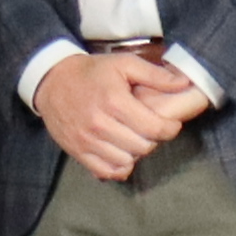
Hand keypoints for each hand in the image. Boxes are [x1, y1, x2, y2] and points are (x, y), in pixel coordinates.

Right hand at [38, 46, 205, 184]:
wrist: (52, 80)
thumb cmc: (92, 72)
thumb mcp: (124, 64)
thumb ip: (155, 75)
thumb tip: (184, 83)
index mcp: (114, 101)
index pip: (154, 128)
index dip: (169, 128)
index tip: (170, 123)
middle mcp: (100, 124)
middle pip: (143, 146)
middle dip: (153, 139)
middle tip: (150, 129)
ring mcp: (87, 140)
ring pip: (126, 161)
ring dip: (136, 152)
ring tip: (135, 138)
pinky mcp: (77, 151)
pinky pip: (106, 171)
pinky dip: (118, 167)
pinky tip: (121, 154)